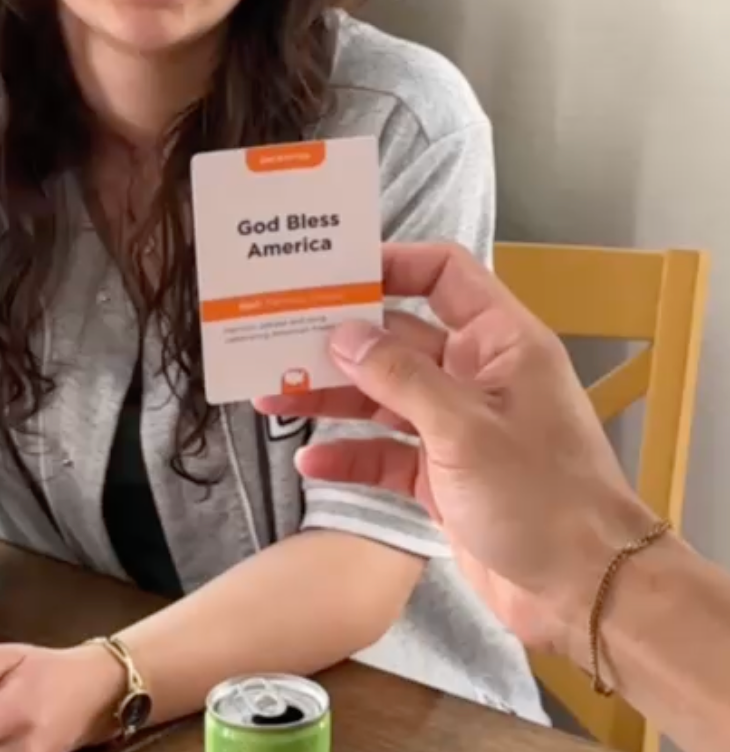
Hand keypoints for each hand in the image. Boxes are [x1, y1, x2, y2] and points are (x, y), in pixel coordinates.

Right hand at [255, 241, 657, 657]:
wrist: (586, 593)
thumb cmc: (541, 494)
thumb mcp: (464, 428)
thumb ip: (400, 377)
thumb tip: (343, 334)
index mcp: (500, 342)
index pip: (443, 276)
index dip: (391, 264)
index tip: (332, 273)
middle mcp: (475, 375)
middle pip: (399, 338)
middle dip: (342, 339)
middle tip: (279, 334)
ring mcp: (457, 427)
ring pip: (384, 396)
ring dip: (333, 395)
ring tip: (272, 395)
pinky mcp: (442, 476)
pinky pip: (386, 452)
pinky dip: (351, 453)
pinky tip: (310, 461)